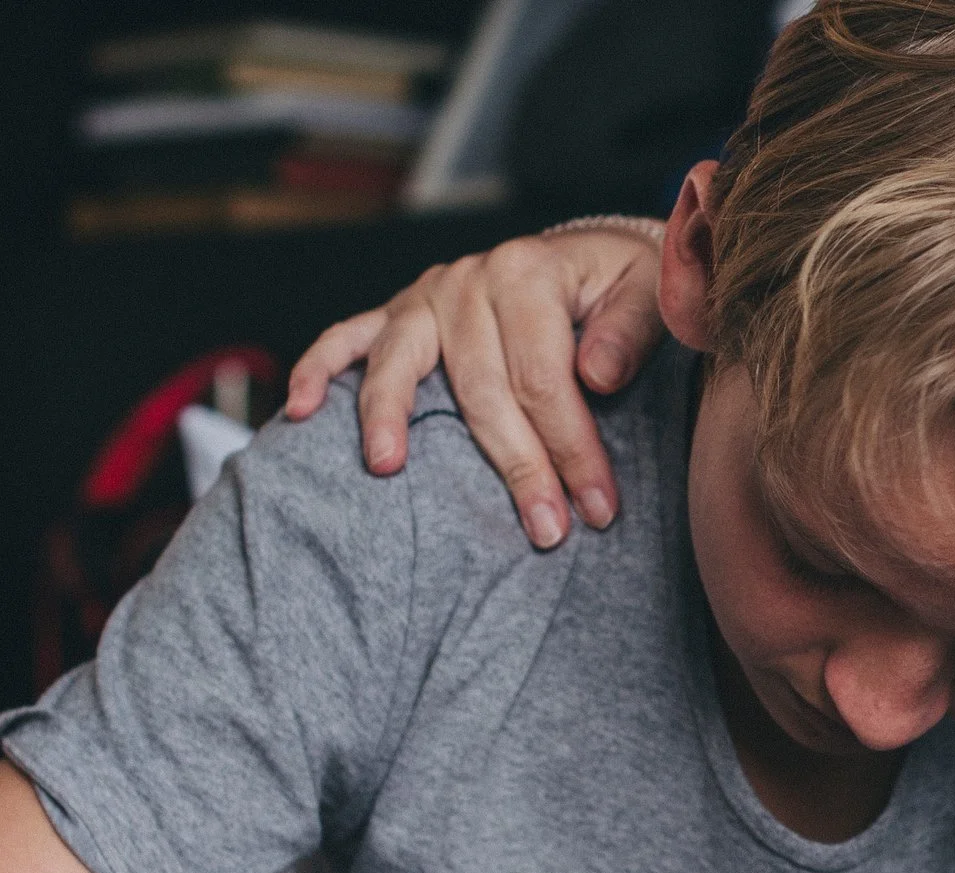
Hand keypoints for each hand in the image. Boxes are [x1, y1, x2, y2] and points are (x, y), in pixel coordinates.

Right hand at [284, 222, 668, 548]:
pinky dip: (320, 370)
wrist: (594, 258)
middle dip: (517, 466)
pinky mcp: (401, 313)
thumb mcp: (652, 293)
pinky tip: (301, 409)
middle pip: (482, 388)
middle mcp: (469, 280)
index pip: (546, 380)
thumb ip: (629, 332)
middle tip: (547, 531)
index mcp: (529, 272)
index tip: (598, 509)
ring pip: (404, 365)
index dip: (572, 450)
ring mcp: (427, 295)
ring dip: (392, 417)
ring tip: (389, 470)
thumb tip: (596, 375)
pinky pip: (348, 339)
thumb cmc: (626, 285)